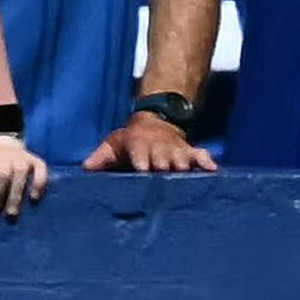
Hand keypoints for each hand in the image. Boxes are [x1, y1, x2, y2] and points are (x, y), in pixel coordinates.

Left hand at [0, 130, 47, 222]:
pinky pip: (40, 168)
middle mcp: (4, 156)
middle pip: (2, 176)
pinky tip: (34, 197)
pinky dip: (39, 181)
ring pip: (20, 174)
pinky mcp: (33, 159)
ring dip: (16, 194)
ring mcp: (20, 157)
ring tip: (11, 214)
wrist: (0, 138)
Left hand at [83, 107, 214, 172]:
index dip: (143, 163)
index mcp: (140, 146)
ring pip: (182, 157)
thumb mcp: (114, 144)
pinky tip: (213, 171)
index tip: (144, 172)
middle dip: (165, 167)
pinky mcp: (189, 152)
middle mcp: (159, 148)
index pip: (140, 155)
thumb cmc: (131, 140)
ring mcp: (176, 150)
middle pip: (163, 158)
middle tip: (167, 178)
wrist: (157, 121)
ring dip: (184, 166)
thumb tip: (85, 167)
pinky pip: (201, 155)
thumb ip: (101, 157)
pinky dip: (206, 161)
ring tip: (188, 177)